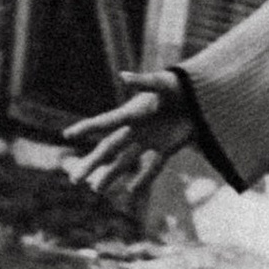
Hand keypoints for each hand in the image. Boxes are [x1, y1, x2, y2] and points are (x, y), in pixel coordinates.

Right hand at [62, 72, 188, 201]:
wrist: (202, 94)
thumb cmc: (179, 85)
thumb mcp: (162, 83)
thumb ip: (143, 82)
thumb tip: (123, 76)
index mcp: (132, 112)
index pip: (105, 122)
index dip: (86, 128)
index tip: (67, 135)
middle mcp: (137, 128)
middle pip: (109, 149)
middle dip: (92, 163)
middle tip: (74, 179)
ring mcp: (151, 139)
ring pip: (126, 161)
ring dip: (111, 175)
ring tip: (95, 190)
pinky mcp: (168, 147)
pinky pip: (153, 166)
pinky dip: (144, 179)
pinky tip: (131, 191)